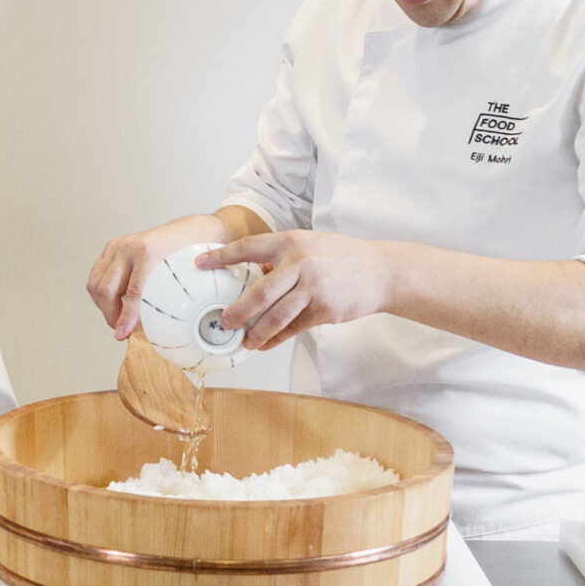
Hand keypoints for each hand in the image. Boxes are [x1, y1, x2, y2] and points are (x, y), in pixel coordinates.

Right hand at [86, 214, 229, 339]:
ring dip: (103, 306)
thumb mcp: (185, 276)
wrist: (189, 232)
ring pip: (96, 285)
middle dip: (111, 315)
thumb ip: (170, 297)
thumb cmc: (190, 253)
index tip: (122, 333)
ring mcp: (117, 246)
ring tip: (117, 317)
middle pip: (107, 290)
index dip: (125, 318)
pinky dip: (100, 294)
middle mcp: (128, 247)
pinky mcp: (110, 248)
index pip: (132, 293)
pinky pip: (95, 276)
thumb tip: (158, 327)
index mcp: (149, 252)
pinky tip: (114, 302)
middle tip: (121, 329)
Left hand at [203, 231, 394, 349]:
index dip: (222, 256)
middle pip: (259, 292)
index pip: (249, 248)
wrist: (383, 272)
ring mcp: (314, 288)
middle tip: (222, 321)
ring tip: (243, 340)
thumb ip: (283, 259)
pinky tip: (266, 344)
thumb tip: (254, 276)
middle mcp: (301, 263)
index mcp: (292, 242)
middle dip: (237, 310)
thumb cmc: (343, 257)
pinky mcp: (325, 310)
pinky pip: (295, 327)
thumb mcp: (311, 245)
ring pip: (276, 316)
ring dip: (256, 331)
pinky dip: (278, 338)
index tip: (201, 263)